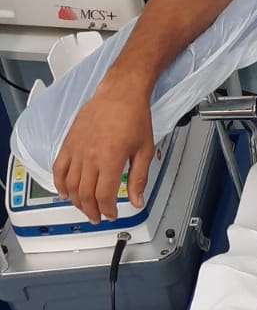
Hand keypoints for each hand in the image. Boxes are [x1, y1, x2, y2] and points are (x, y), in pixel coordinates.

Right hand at [52, 75, 155, 223]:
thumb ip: (139, 178)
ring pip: (70, 185)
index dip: (108, 210)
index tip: (112, 214)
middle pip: (86, 194)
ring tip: (84, 208)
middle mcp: (91, 156)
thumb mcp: (145, 150)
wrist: (120, 93)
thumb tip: (137, 200)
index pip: (104, 196)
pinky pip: (58, 168)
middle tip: (98, 216)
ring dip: (76, 201)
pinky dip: (59, 184)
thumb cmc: (134, 116)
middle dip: (92, 210)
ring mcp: (77, 150)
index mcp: (111, 159)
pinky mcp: (69, 143)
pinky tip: (65, 192)